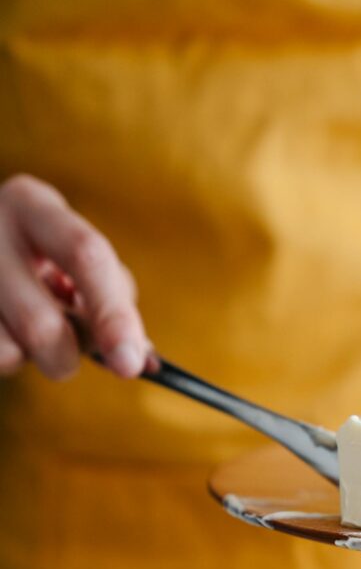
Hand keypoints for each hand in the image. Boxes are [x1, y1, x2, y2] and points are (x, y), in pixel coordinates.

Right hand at [0, 173, 147, 379]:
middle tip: (76, 354)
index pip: (85, 255)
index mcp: (32, 205)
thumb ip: (113, 302)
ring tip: (36, 326)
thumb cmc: (43, 262)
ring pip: (13, 351)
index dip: (113, 314)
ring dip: (42, 358)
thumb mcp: (77, 260)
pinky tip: (10, 329)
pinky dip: (13, 359)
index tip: (130, 363)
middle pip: (42, 324)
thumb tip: (140, 359)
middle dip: (72, 354)